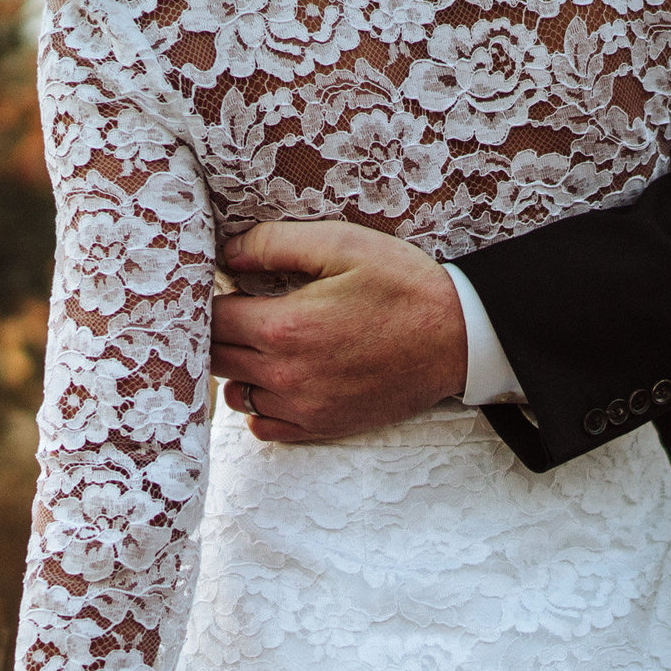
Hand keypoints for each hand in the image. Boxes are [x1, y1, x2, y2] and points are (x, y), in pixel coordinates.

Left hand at [212, 221, 466, 443]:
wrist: (457, 339)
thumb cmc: (402, 286)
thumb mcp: (343, 244)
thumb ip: (275, 243)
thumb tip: (226, 254)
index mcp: (285, 326)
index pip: (213, 319)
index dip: (213, 298)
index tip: (230, 287)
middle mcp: (286, 374)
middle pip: (217, 358)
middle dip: (222, 332)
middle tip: (243, 311)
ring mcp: (303, 406)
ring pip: (235, 394)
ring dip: (238, 369)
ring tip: (262, 344)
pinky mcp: (322, 426)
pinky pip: (263, 426)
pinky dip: (259, 404)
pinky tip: (279, 379)